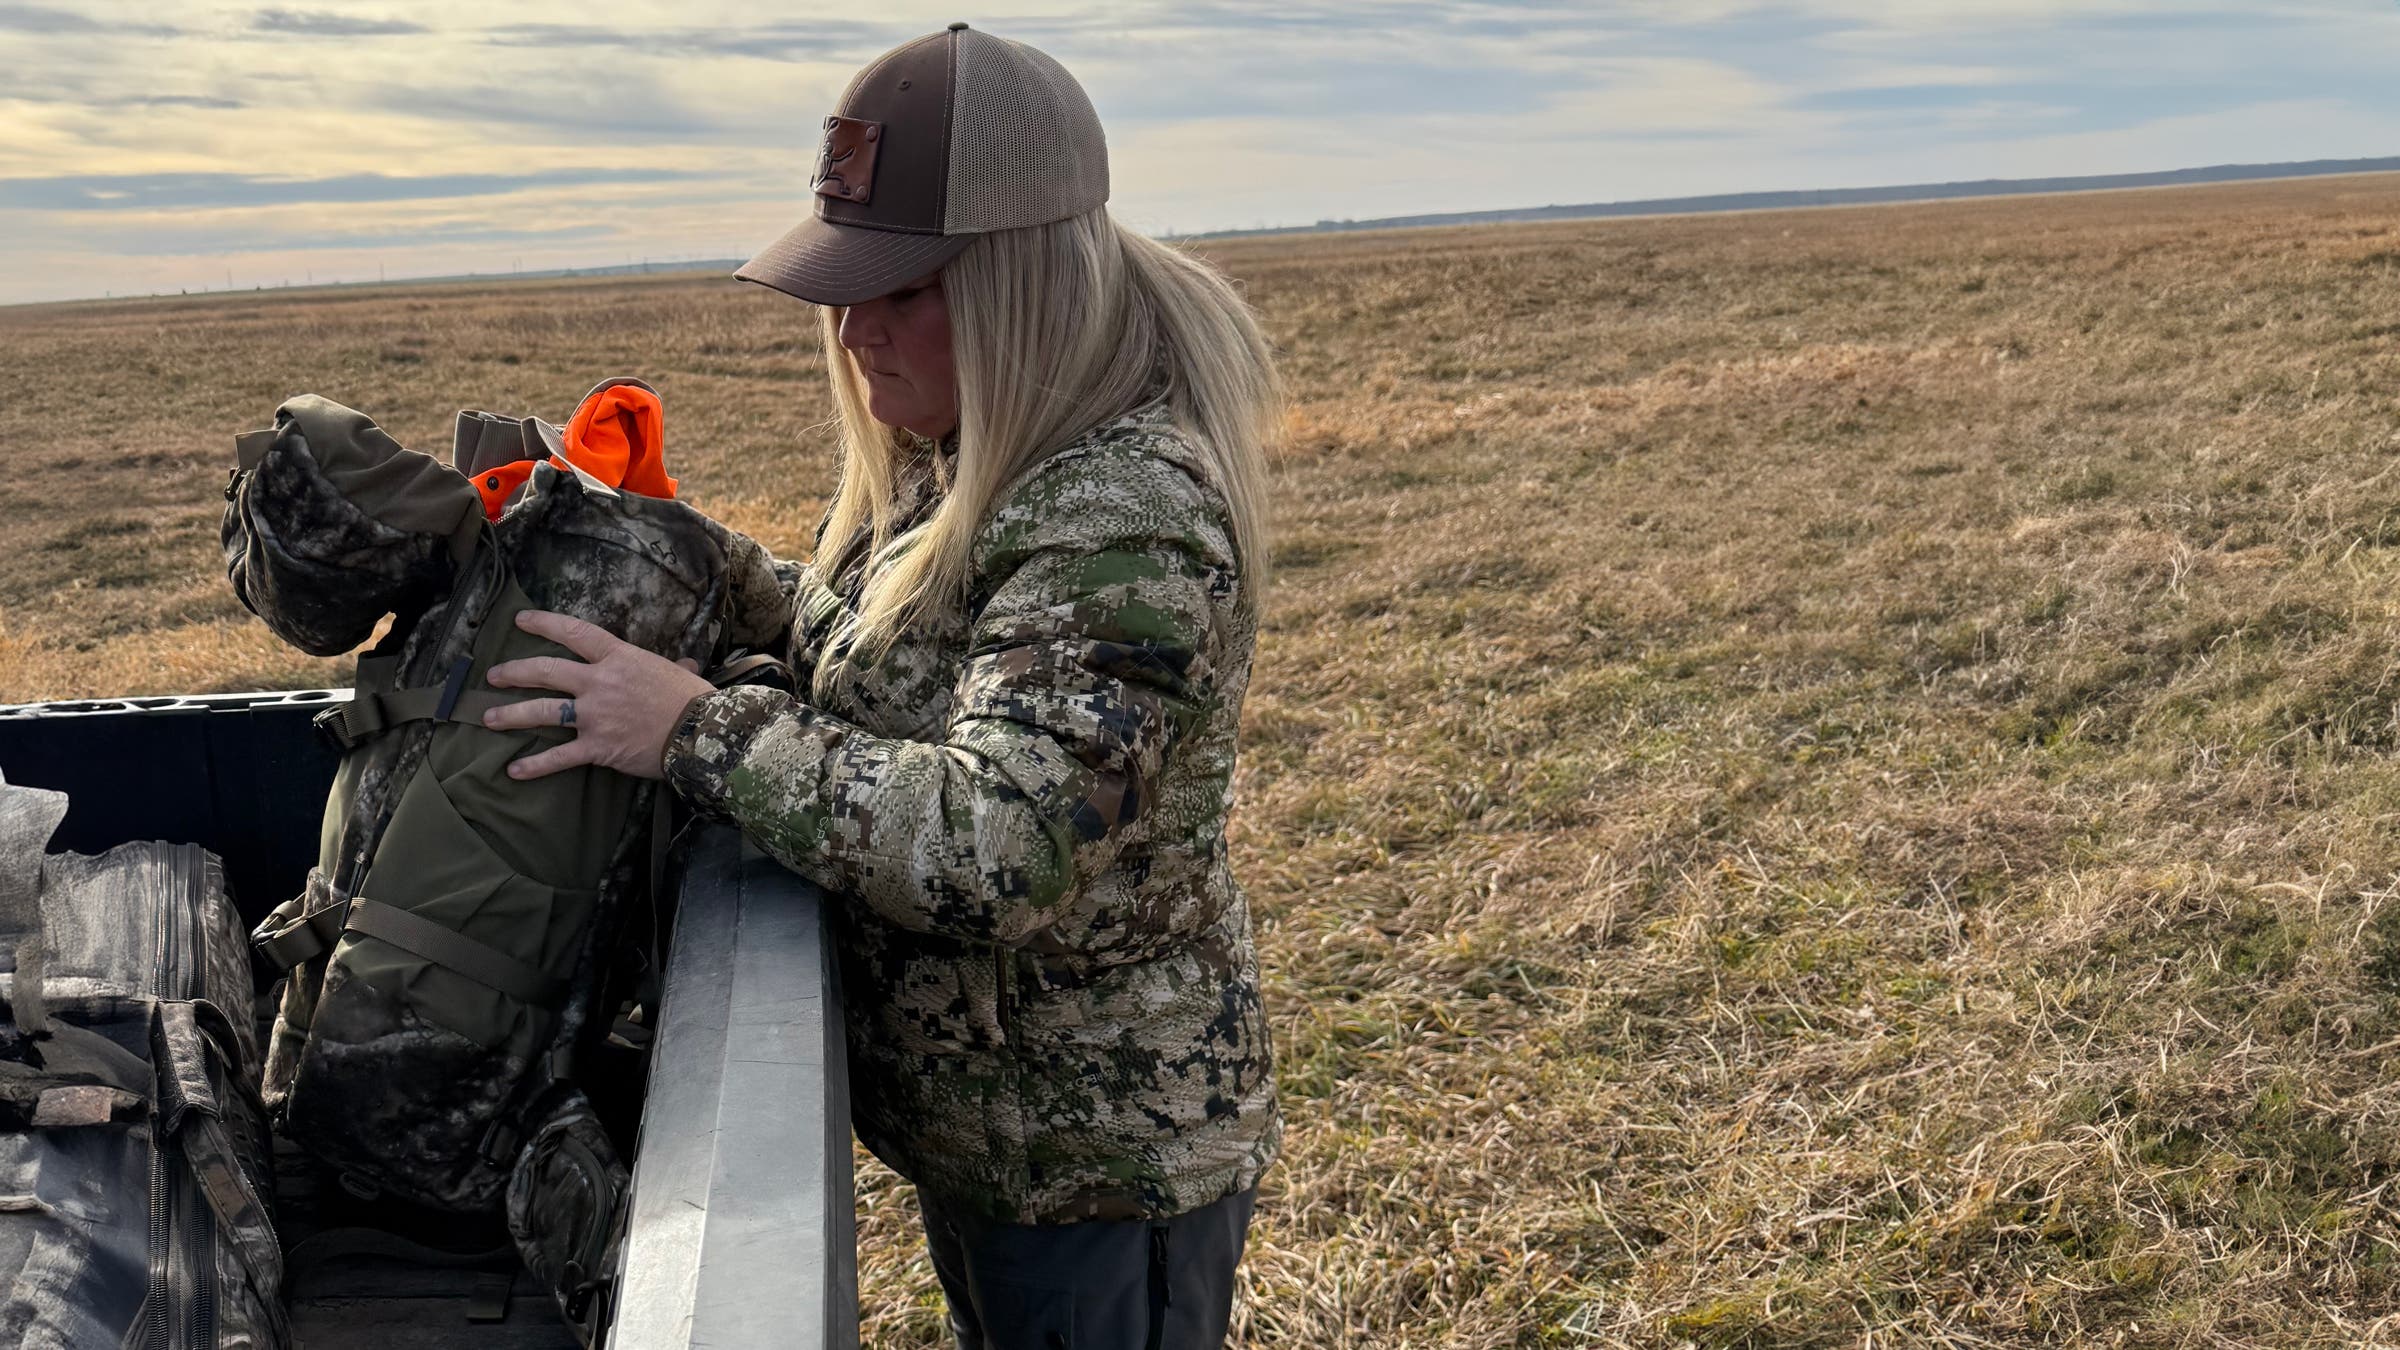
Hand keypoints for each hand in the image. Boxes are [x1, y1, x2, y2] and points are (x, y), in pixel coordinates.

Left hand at [482, 610, 714, 780]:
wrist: (701, 733)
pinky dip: (535, 765)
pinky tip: (514, 770)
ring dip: (512, 715)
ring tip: (488, 718)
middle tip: (493, 675)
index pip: (574, 633)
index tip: (520, 620)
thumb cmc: (693, 700)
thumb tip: (686, 666)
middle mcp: (598, 683)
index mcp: (618, 658)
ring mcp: (594, 715)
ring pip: (543, 711)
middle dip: (515, 672)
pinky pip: (559, 757)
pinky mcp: (597, 747)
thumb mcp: (678, 673)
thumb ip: (673, 667)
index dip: (543, 624)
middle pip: (546, 671)